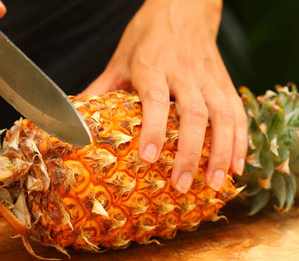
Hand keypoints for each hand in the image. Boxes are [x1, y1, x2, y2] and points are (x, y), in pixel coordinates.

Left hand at [81, 0, 247, 192]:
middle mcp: (184, 73)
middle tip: (181, 184)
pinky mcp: (225, 82)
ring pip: (221, 116)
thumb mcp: (121, 58)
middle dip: (189, 152)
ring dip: (221, 152)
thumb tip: (78, 115)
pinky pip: (238, 112)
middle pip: (193, 114)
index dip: (153, 129)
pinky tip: (237, 164)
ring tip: (214, 183)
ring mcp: (209, 78)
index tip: (149, 157)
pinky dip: (240, 139)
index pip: (156, 100)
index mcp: (153, 67)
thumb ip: (103, 88)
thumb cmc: (149, 35)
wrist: (185, 7)